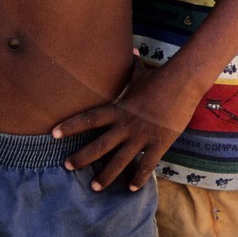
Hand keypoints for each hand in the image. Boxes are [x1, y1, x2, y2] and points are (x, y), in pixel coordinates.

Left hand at [52, 61, 191, 192]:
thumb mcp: (141, 72)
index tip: (53, 134)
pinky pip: (146, 166)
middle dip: (81, 158)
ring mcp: (142, 136)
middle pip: (98, 146)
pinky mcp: (159, 144)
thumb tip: (133, 48)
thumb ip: (133, 65)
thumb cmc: (161, 76)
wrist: (183, 82)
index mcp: (119, 109)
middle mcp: (126, 125)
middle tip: (67, 166)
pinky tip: (132, 188)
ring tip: (94, 188)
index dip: (70, 126)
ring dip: (105, 176)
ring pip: (119, 162)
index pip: (89, 119)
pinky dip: (138, 178)